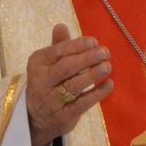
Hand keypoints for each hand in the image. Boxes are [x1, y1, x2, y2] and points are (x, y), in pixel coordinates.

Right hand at [26, 23, 112, 145]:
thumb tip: (61, 25)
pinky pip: (83, 103)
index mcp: (37, 64)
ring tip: (107, 66)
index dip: (78, 45)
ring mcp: (51, 101)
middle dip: (87, 58)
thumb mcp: (48, 65)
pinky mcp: (63, 116)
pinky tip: (109, 84)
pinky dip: (97, 93)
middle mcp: (40, 82)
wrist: (37, 119)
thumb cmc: (48, 84)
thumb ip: (57, 46)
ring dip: (93, 74)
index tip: (94, 42)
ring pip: (74, 85)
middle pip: (66, 67)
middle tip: (105, 52)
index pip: (58, 51)